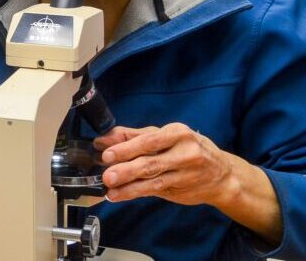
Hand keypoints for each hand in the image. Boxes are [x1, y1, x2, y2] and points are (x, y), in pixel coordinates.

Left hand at [95, 123, 237, 206]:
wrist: (223, 175)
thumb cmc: (190, 149)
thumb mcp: (166, 136)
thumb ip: (134, 136)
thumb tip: (105, 138)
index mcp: (178, 133)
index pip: (149, 140)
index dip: (126, 147)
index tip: (105, 151)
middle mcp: (185, 153)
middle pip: (151, 161)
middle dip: (126, 168)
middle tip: (107, 174)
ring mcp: (184, 174)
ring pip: (152, 179)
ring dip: (128, 185)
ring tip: (109, 188)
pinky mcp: (180, 189)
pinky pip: (153, 190)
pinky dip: (133, 193)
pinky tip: (118, 195)